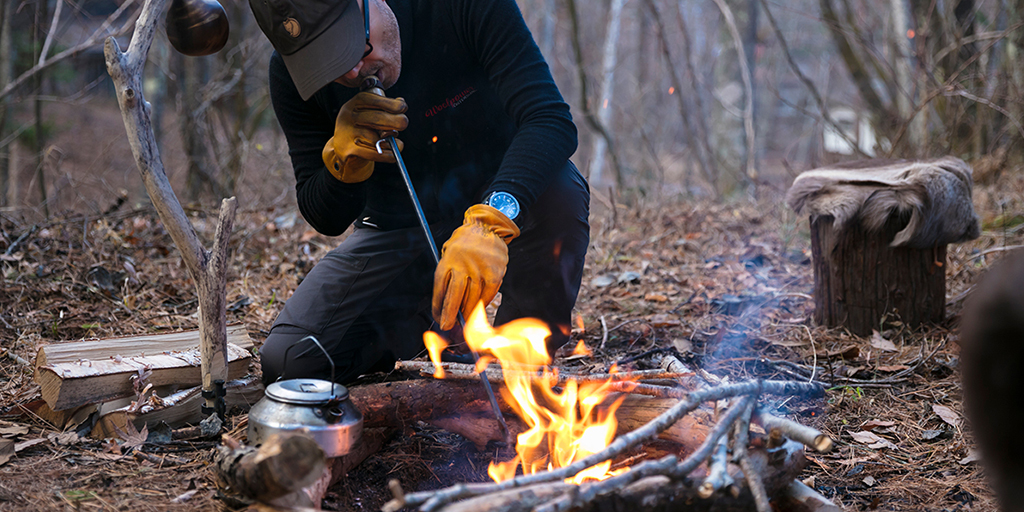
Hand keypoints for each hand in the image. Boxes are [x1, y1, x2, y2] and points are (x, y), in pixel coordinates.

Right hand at [322, 91, 407, 182]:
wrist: (345, 147)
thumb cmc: (362, 127)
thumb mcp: (370, 112)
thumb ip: (385, 107)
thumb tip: (401, 102)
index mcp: (355, 103)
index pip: (374, 100)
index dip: (391, 104)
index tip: (403, 108)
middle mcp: (348, 116)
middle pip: (377, 118)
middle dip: (396, 121)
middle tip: (403, 124)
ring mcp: (346, 133)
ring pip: (376, 139)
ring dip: (392, 143)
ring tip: (396, 143)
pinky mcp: (348, 150)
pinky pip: (374, 153)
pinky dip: (388, 155)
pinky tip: (393, 154)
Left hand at [432, 204, 520, 329]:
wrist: (486, 227)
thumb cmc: (465, 243)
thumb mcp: (449, 253)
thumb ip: (448, 275)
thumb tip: (446, 304)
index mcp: (448, 260)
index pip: (439, 290)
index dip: (438, 307)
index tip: (438, 317)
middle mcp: (462, 265)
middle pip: (454, 298)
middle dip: (449, 316)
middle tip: (448, 326)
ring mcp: (480, 270)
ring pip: (472, 300)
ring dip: (467, 312)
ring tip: (464, 318)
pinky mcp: (495, 274)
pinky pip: (487, 295)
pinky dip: (482, 304)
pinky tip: (478, 307)